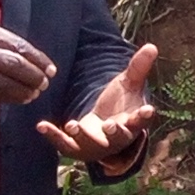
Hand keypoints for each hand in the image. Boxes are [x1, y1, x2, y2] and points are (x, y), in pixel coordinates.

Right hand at [0, 15, 58, 106]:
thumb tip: (29, 58)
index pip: (18, 46)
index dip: (38, 60)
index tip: (50, 69)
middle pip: (15, 65)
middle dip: (34, 76)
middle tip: (44, 83)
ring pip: (4, 84)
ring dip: (24, 91)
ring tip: (34, 93)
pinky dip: (8, 97)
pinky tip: (19, 98)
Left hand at [41, 41, 160, 172]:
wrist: (103, 129)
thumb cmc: (120, 105)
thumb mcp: (128, 85)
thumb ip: (138, 68)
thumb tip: (152, 46)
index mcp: (132, 122)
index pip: (141, 121)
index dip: (144, 116)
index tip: (148, 110)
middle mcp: (116, 138)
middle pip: (118, 137)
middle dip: (114, 132)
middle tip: (109, 125)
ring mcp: (96, 145)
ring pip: (90, 144)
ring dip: (82, 135)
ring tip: (72, 125)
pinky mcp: (76, 148)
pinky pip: (65, 144)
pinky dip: (53, 136)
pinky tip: (41, 125)